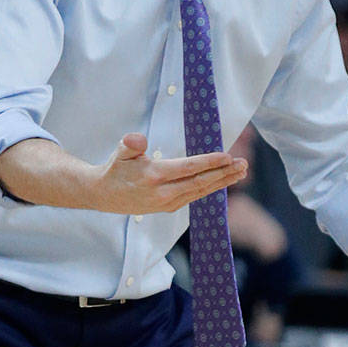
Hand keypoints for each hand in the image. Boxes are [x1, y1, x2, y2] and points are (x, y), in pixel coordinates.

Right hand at [91, 133, 247, 214]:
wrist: (103, 195)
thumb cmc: (115, 169)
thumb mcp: (119, 153)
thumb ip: (129, 144)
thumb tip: (138, 139)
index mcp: (154, 176)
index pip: (188, 168)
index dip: (209, 162)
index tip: (227, 156)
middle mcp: (163, 193)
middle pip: (200, 182)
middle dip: (224, 173)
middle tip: (244, 164)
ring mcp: (167, 203)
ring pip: (200, 191)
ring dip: (222, 181)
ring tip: (241, 172)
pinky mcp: (169, 207)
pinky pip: (195, 197)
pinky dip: (211, 189)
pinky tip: (224, 181)